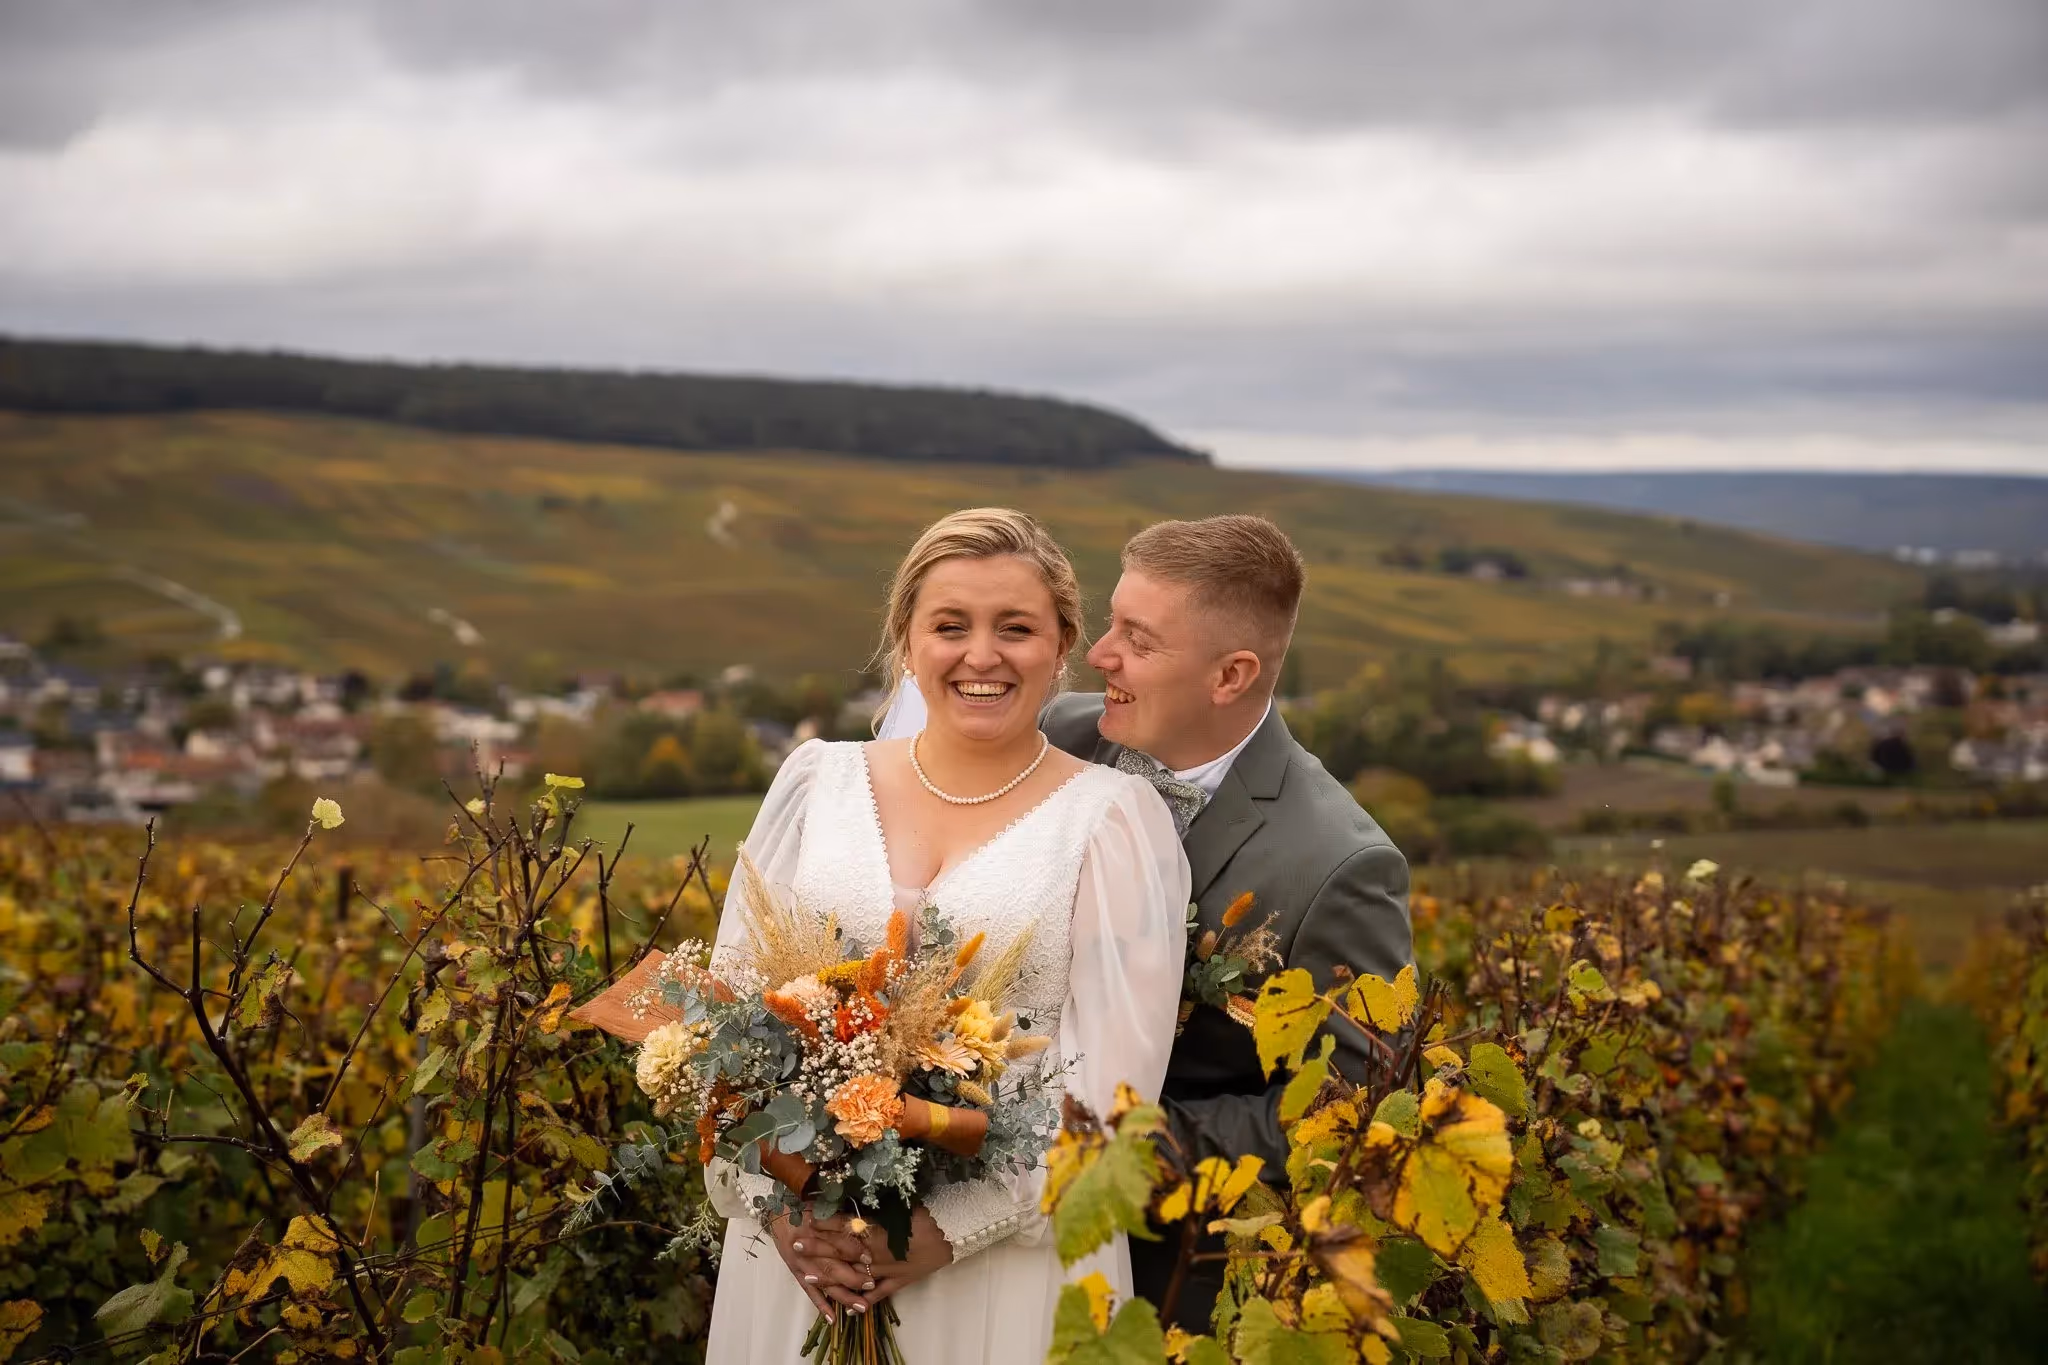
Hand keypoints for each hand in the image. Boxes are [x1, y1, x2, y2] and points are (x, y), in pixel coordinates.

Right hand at [769, 1208, 875, 1318]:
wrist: (777, 1212)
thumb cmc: (805, 1206)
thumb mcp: (823, 1206)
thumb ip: (842, 1218)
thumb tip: (866, 1227)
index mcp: (814, 1227)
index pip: (836, 1240)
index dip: (854, 1249)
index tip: (870, 1258)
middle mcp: (807, 1247)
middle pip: (832, 1265)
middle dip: (853, 1277)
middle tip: (872, 1284)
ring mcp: (801, 1263)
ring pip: (824, 1282)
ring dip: (843, 1296)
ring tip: (861, 1307)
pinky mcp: (796, 1273)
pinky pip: (809, 1291)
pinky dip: (821, 1305)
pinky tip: (833, 1319)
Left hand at [818, 1204, 953, 1308]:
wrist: (951, 1233)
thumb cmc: (926, 1213)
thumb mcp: (899, 1204)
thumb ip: (875, 1205)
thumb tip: (853, 1196)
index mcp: (877, 1228)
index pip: (843, 1224)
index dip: (824, 1220)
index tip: (805, 1215)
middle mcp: (876, 1250)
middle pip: (842, 1248)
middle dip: (818, 1246)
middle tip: (797, 1243)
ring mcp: (886, 1269)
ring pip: (853, 1274)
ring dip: (830, 1275)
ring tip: (809, 1275)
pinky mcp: (898, 1282)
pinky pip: (877, 1295)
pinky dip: (862, 1302)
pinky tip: (847, 1309)